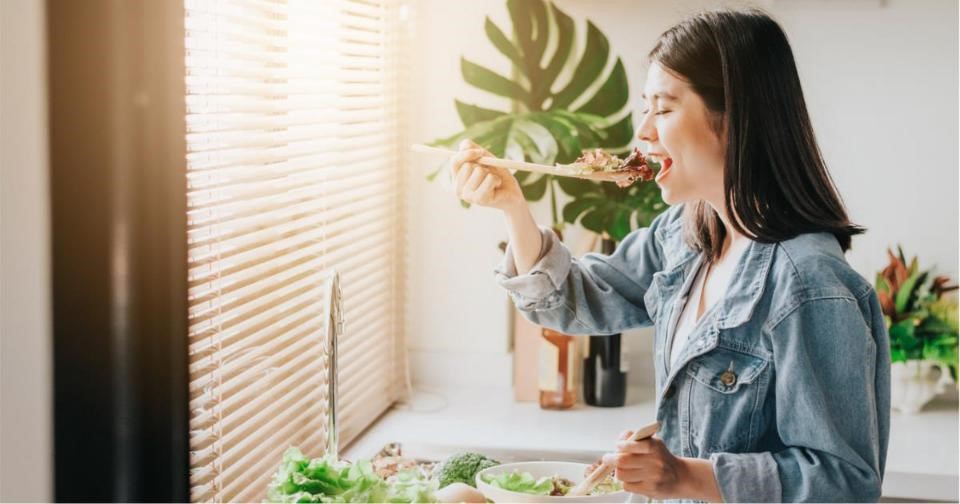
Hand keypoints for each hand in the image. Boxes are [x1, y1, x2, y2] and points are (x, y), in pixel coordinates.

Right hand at [448, 139, 524, 211]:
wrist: (510, 192)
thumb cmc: (496, 174)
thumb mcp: (484, 158)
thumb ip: (472, 149)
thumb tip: (464, 144)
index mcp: (457, 178)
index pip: (455, 161)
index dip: (467, 153)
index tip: (481, 151)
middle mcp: (458, 189)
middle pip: (468, 165)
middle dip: (482, 165)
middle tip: (488, 173)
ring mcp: (468, 196)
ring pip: (479, 171)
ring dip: (490, 173)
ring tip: (493, 181)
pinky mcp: (479, 200)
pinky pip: (490, 179)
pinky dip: (497, 179)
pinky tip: (496, 186)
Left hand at [602, 431, 722, 500]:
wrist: (680, 477)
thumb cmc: (662, 458)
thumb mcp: (653, 442)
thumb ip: (636, 438)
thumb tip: (620, 439)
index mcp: (655, 447)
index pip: (633, 444)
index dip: (621, 445)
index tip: (617, 446)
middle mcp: (655, 462)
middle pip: (622, 461)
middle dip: (611, 459)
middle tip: (608, 458)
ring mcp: (652, 477)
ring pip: (622, 474)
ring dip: (618, 471)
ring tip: (622, 469)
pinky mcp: (650, 490)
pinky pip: (627, 486)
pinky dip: (625, 482)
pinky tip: (632, 478)